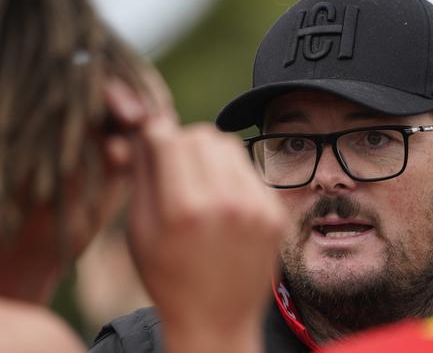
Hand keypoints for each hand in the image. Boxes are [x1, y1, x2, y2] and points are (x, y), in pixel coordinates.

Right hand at [105, 79, 286, 352]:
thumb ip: (141, 176)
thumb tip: (147, 130)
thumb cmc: (168, 277)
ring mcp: (257, 207)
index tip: (153, 144)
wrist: (216, 320)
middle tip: (177, 167)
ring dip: (210, 155)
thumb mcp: (139, 232)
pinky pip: (250, 170)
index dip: (155, 135)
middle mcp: (226, 203)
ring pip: (230, 145)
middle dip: (184, 142)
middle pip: (202, 135)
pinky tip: (224, 202)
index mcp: (184, 210)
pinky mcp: (275, 213)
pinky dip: (233, 176)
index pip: (168, 137)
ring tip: (201, 183)